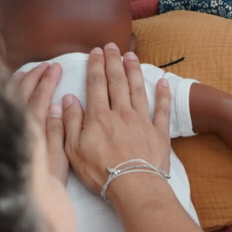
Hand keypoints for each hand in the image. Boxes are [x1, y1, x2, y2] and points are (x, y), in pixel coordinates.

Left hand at [13, 61, 67, 183]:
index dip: (48, 81)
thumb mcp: (59, 159)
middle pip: (24, 94)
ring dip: (22, 82)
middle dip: (36, 77)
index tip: (56, 68)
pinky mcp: (9, 135)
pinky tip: (14, 89)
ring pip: (12, 99)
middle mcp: (18, 128)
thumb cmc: (48, 183)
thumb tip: (54, 105)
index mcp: (33, 130)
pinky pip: (6, 107)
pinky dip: (10, 93)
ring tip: (31, 71)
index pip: (40, 97)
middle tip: (48, 66)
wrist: (30, 202)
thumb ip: (56, 131)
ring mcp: (12, 130)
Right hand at [61, 45, 171, 199]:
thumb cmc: (101, 171)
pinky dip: (163, 95)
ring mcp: (142, 122)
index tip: (96, 52)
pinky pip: (162, 110)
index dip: (96, 66)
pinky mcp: (159, 133)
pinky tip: (162, 82)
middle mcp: (121, 113)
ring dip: (134, 71)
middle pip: (117, 82)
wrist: (134, 185)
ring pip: (138, 90)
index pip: (96, 85)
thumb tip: (68, 99)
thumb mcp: (74, 149)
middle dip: (114, 62)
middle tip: (113, 46)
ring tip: (131, 56)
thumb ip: (70, 122)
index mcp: (99, 116)